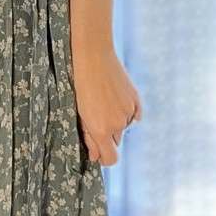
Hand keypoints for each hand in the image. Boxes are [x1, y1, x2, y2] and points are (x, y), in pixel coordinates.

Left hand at [72, 42, 140, 166]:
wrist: (93, 56)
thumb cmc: (79, 84)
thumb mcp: (79, 113)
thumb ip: (88, 136)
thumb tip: (95, 155)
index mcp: (102, 129)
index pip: (111, 159)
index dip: (103, 158)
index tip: (97, 151)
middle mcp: (119, 124)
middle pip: (115, 142)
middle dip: (106, 136)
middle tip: (94, 118)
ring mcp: (129, 112)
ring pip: (123, 128)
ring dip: (115, 122)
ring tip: (103, 103)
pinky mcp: (136, 100)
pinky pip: (134, 116)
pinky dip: (126, 113)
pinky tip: (115, 100)